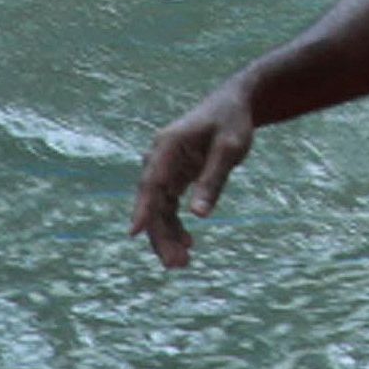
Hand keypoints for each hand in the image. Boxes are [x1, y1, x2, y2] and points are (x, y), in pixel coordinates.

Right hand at [130, 89, 255, 270]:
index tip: (134, 232)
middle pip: (153, 201)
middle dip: (161, 234)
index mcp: (169, 145)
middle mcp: (159, 158)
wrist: (234, 104)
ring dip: (167, 235)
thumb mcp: (230, 148)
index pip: (152, 181)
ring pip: (158, 208)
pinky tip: (187, 243)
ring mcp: (164, 168)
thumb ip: (213, 179)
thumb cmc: (232, 121)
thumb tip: (199, 215)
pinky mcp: (173, 176)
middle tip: (177, 264)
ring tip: (182, 262)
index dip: (143, 208)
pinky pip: (168, 206)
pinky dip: (175, 225)